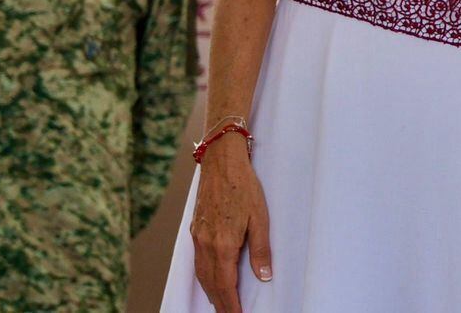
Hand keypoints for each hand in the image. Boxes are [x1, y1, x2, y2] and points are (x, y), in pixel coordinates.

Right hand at [190, 142, 272, 312]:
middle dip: (221, 304)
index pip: (225, 285)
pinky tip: (211, 280)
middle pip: (211, 284)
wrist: (221, 163)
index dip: (231, 305)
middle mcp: (206, 244)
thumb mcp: (261, 217)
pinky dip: (204, 277)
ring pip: (201, 274)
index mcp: (223, 244)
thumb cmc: (244, 186)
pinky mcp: (195, 230)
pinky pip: (198, 262)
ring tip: (222, 305)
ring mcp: (198, 238)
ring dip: (211, 292)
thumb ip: (261, 249)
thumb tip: (265, 276)